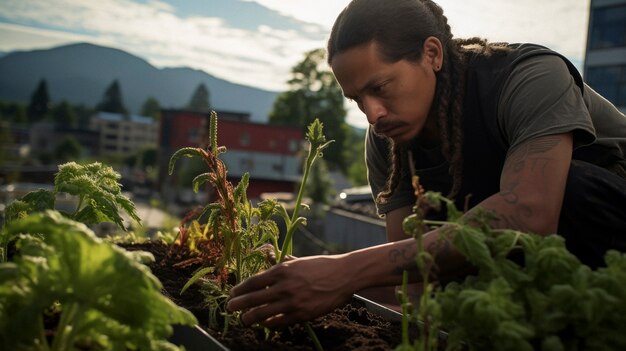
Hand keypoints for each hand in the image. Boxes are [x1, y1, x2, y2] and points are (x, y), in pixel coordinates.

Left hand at [226, 255, 353, 327]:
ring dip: (249, 318)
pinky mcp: (301, 314)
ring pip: (262, 314)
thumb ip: (282, 265)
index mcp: (281, 270)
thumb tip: (268, 262)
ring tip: (244, 320)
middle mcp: (284, 286)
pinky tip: (265, 324)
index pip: (252, 282)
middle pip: (252, 299)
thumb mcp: (298, 261)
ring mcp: (292, 302)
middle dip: (237, 306)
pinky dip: (269, 324)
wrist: (343, 275)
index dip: (238, 290)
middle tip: (229, 309)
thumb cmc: (321, 266)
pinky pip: (278, 323)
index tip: (232, 294)